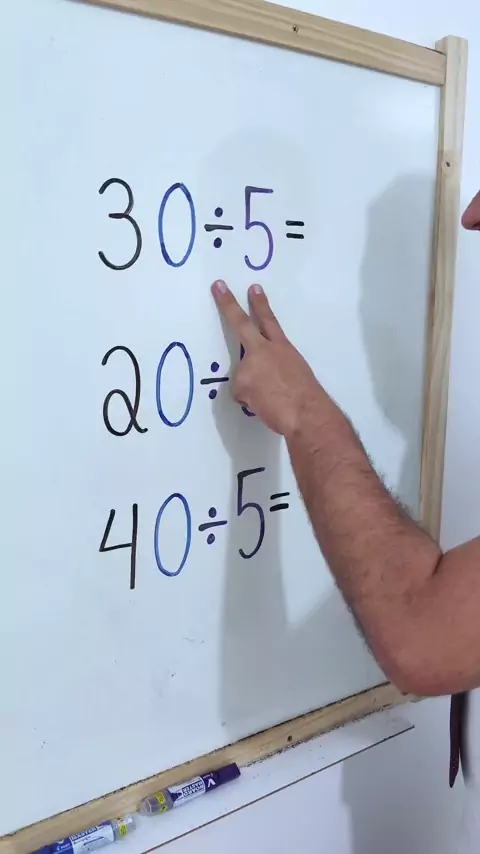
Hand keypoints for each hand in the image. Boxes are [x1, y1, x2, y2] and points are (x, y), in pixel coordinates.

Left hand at [211, 280, 324, 437]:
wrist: (304, 412)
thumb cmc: (306, 397)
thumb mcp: (295, 372)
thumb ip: (276, 365)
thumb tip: (264, 374)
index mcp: (281, 347)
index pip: (269, 320)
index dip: (260, 304)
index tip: (253, 288)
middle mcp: (263, 351)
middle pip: (241, 323)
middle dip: (228, 304)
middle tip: (217, 286)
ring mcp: (249, 365)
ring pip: (242, 375)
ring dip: (252, 389)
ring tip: (270, 399)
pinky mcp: (240, 382)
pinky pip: (241, 394)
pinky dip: (249, 402)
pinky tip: (263, 405)